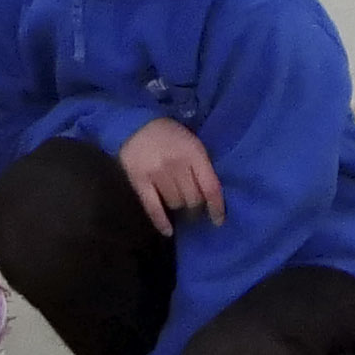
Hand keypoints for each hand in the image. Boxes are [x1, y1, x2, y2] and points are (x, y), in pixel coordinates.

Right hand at [120, 114, 222, 230]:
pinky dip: (161, 222)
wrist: (136, 124)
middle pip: (193, 199)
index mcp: (194, 153)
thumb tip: (210, 194)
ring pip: (175, 204)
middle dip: (196, 205)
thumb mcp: (192, 142)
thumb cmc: (169, 134)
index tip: (218, 220)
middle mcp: (177, 165)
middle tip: (194, 206)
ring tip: (179, 203)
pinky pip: (153, 208)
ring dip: (179, 206)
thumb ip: (202, 165)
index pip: (210, 187)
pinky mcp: (139, 182)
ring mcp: (157, 174)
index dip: (217, 207)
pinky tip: (168, 231)